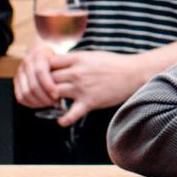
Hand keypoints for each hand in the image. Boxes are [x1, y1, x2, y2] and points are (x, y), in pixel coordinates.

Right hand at [10, 35, 63, 109]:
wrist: (43, 52)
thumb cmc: (57, 58)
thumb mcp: (62, 58)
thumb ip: (63, 69)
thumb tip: (68, 87)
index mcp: (38, 55)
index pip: (40, 72)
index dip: (49, 86)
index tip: (58, 95)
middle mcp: (27, 63)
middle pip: (32, 85)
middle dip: (45, 97)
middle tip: (55, 103)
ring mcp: (20, 72)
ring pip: (25, 93)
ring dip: (38, 102)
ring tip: (50, 104)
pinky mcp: (17, 81)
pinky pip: (20, 97)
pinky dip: (30, 104)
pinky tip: (41, 105)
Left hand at [32, 45, 148, 122]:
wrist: (132, 74)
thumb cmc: (113, 64)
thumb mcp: (91, 56)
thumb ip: (74, 60)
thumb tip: (59, 63)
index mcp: (77, 59)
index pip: (48, 63)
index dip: (43, 68)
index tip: (44, 74)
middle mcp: (76, 73)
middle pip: (47, 79)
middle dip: (43, 85)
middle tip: (44, 90)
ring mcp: (81, 88)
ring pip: (54, 94)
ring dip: (49, 100)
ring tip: (51, 103)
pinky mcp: (89, 102)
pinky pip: (70, 115)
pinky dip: (63, 120)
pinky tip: (60, 121)